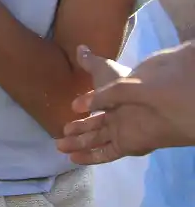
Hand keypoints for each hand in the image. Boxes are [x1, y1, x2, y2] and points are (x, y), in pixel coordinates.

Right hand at [57, 44, 194, 163]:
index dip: (84, 107)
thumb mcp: (103, 70)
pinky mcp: (125, 145)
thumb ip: (90, 62)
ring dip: (77, 144)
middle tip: (60, 134)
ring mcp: (121, 132)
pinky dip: (90, 157)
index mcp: (114, 99)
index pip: (97, 106)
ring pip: (95, 140)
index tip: (71, 108)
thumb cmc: (124, 83)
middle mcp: (117, 117)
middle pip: (93, 127)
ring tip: (59, 146)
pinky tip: (73, 159)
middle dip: (76, 131)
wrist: (147, 101)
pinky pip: (106, 154)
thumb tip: (80, 48)